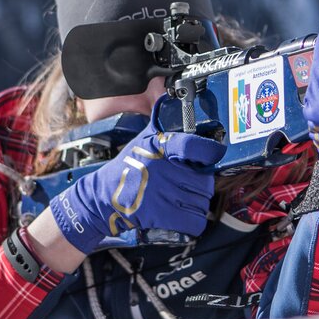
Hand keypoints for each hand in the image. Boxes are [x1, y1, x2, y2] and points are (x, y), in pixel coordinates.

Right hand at [49, 112, 224, 253]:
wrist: (103, 198)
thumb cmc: (126, 167)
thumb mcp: (142, 140)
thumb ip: (160, 124)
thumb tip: (169, 96)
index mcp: (162, 148)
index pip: (194, 146)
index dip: (211, 151)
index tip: (215, 154)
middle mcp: (166, 170)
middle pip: (205, 180)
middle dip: (200, 184)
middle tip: (189, 184)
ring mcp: (165, 194)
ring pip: (201, 201)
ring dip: (196, 203)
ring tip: (183, 200)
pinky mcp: (162, 216)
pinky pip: (194, 222)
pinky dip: (193, 221)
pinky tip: (183, 216)